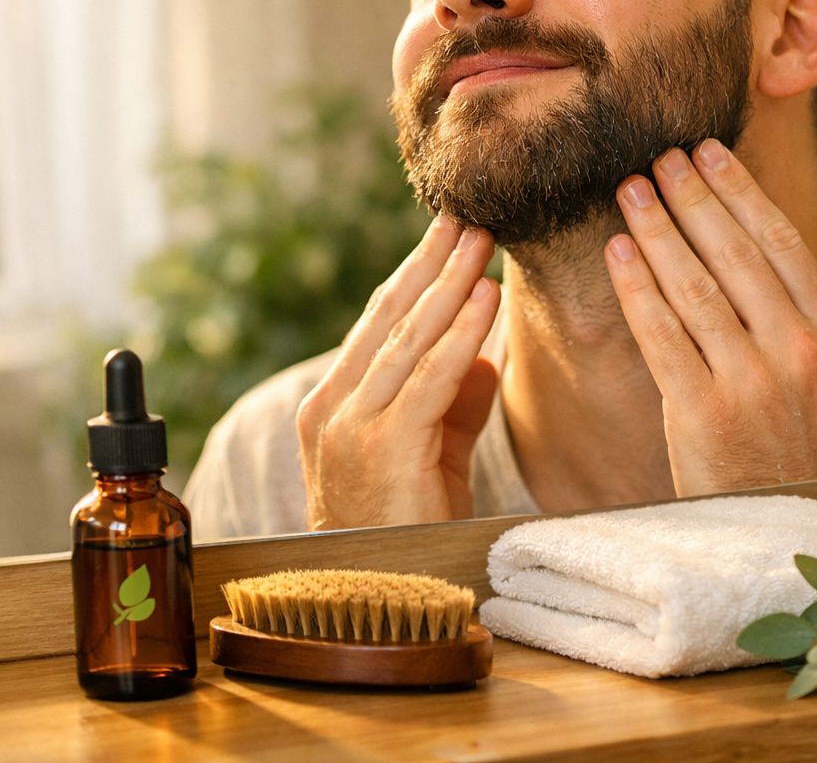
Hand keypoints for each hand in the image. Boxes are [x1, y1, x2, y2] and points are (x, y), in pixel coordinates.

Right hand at [297, 216, 499, 528]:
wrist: (383, 599)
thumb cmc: (408, 527)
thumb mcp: (429, 450)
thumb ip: (450, 401)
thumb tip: (482, 355)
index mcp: (330, 406)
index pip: (377, 325)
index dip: (415, 276)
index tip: (447, 234)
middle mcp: (332, 410)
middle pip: (389, 319)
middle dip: (431, 264)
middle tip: (466, 217)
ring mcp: (353, 427)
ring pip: (409, 339)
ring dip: (450, 284)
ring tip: (482, 242)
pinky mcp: (385, 447)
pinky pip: (430, 377)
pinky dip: (461, 333)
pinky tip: (485, 298)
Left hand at [604, 139, 816, 495]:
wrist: (816, 545)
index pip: (782, 243)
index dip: (741, 192)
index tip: (712, 152)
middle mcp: (798, 350)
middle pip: (735, 253)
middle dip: (694, 197)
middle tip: (660, 155)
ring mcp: (751, 382)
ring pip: (696, 286)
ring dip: (659, 230)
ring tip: (631, 189)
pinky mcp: (704, 417)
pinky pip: (662, 337)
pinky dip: (638, 288)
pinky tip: (618, 253)